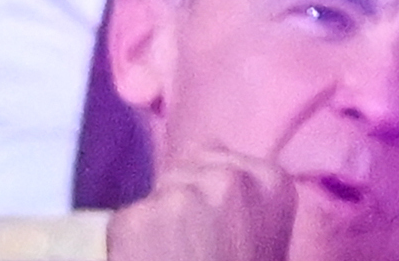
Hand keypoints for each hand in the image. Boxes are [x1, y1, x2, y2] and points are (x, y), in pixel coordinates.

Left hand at [109, 150, 298, 260]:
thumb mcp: (264, 233)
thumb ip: (240, 194)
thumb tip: (202, 150)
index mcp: (271, 181)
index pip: (216, 152)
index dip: (207, 188)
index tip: (213, 222)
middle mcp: (228, 178)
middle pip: (182, 168)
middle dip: (181, 199)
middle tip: (191, 246)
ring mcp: (178, 196)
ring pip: (154, 196)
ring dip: (156, 223)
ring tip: (171, 258)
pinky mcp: (135, 216)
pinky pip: (127, 219)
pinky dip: (130, 244)